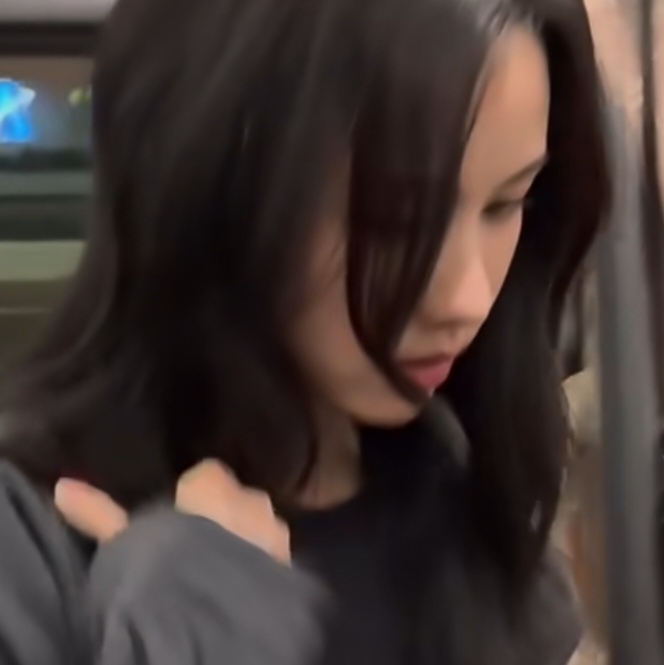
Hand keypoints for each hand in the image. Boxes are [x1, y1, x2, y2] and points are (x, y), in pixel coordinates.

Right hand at [54, 459, 290, 563]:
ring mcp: (274, 529)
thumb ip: (100, 513)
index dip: (195, 495)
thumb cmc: (170, 569)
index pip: (208, 474)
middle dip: (226, 513)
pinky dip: (264, 561)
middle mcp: (250, 497)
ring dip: (249, 537)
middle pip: (238, 496)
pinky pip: (276, 551)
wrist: (220, 618)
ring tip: (225, 568)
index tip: (182, 518)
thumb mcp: (128, 544)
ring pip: (261, 523)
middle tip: (203, 545)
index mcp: (213, 484)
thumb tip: (63, 487)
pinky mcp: (289, 560)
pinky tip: (247, 584)